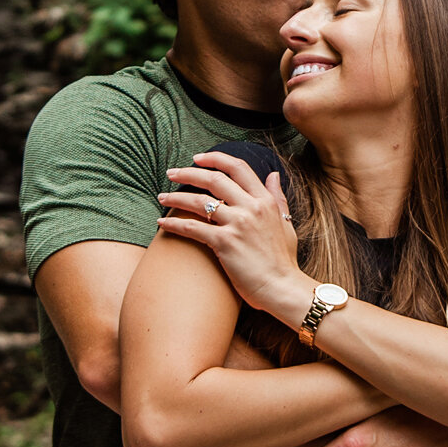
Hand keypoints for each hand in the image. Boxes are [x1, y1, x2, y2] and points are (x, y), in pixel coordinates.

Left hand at [157, 151, 309, 322]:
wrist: (281, 288)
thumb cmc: (283, 260)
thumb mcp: (286, 223)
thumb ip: (278, 197)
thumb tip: (273, 174)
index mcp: (265, 200)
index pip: (238, 168)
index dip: (215, 159)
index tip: (197, 158)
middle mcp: (251, 207)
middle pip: (214, 179)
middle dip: (188, 173)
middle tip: (171, 172)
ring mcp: (237, 224)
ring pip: (199, 201)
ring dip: (176, 197)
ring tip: (162, 196)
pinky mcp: (225, 243)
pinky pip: (193, 228)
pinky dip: (174, 224)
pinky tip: (162, 224)